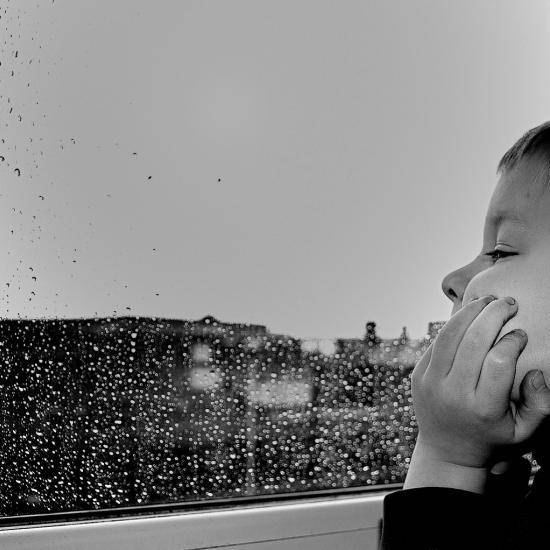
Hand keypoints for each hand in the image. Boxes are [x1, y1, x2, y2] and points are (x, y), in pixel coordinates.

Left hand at [410, 295, 549, 470]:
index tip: (521, 333)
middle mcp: (453, 394)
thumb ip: (540, 404)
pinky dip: (453, 325)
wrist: (446, 450)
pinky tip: (468, 315)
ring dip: (470, 311)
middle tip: (509, 303)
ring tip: (487, 300)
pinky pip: (436, 342)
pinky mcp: (418, 375)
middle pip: (473, 341)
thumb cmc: (491, 436)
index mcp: (482, 409)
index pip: (499, 362)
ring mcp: (431, 383)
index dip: (513, 340)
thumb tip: (535, 371)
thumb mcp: (524, 432)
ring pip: (449, 335)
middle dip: (494, 314)